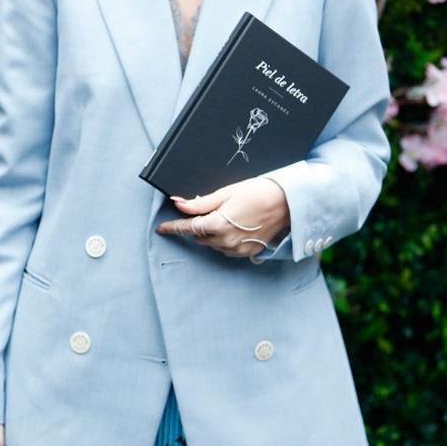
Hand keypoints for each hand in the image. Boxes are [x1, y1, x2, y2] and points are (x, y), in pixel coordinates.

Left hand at [156, 176, 290, 258]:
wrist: (285, 203)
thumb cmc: (256, 193)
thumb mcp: (225, 193)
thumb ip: (200, 203)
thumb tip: (178, 204)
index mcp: (217, 224)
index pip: (187, 228)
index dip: (172, 227)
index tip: (161, 228)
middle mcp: (225, 241)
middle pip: (199, 236)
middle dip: (199, 225)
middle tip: (212, 210)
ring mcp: (237, 249)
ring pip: (212, 243)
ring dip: (211, 233)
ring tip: (228, 216)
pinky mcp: (246, 253)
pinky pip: (226, 249)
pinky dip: (224, 240)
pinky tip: (235, 226)